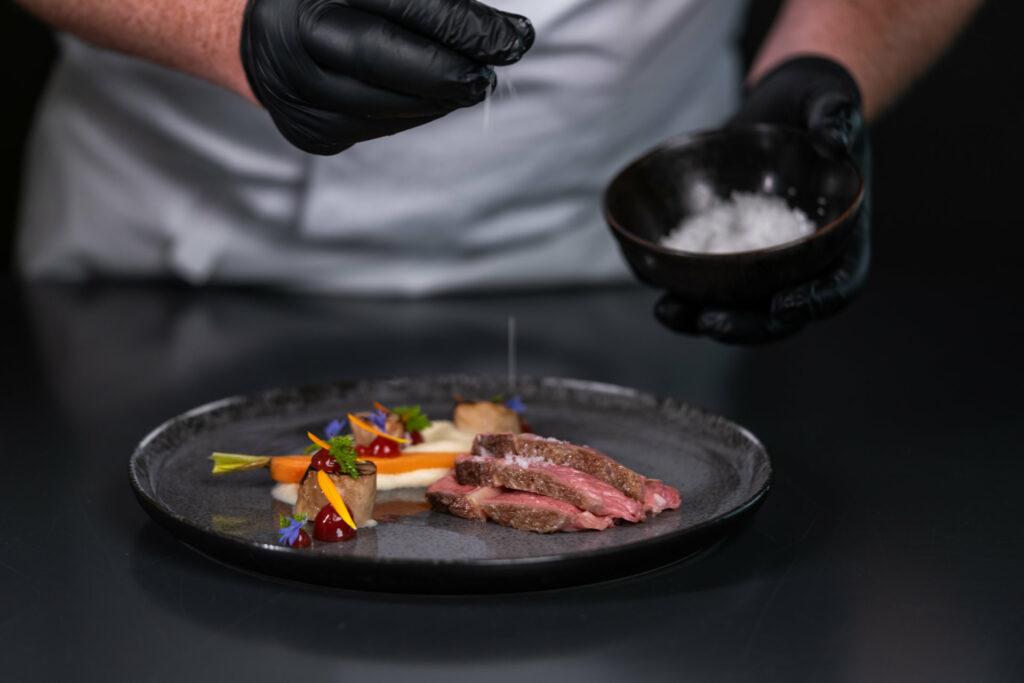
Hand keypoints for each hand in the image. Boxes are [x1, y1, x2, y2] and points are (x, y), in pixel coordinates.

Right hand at [241, 0, 534, 154]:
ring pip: (390, 106)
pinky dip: (411, 113)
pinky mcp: (309, 132)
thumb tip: (490, 26)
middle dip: (454, 71)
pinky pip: (377, 128)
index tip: (515, 38)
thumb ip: (423, 0)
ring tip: (467, 80)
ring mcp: (299, 94)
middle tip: (492, 73)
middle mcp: (299, 41)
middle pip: (391, 63)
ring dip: (439, 98)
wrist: (255, 32)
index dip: (465, 26)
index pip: (405, 7)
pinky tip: (427, 97)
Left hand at [655, 56, 870, 343]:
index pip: (837, 284)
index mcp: (841, 239)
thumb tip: (834, 138)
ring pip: (737, 307)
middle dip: (746, 325)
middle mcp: (802, 261)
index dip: (815, 301)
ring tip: (668, 312)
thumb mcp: (830, 99)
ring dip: (701, 318)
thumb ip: (835, 115)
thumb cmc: (814, 105)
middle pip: (780, 314)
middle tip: (710, 323)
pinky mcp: (727, 252)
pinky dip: (677, 286)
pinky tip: (649, 277)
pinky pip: (703, 280)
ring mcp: (761, 262)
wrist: (778, 109)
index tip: (783, 304)